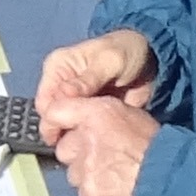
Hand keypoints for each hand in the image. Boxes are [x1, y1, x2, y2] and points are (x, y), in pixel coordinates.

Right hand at [36, 25, 157, 133]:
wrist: (150, 57)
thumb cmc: (125, 51)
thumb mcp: (108, 62)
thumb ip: (87, 80)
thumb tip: (63, 96)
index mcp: (57, 68)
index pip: (45, 102)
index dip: (53, 120)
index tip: (70, 133)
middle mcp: (61, 85)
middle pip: (52, 117)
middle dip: (64, 131)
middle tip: (83, 142)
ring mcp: (75, 101)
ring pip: (66, 125)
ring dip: (76, 136)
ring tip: (92, 144)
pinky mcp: (89, 111)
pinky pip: (83, 129)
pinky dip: (88, 136)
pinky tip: (99, 143)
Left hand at [50, 95, 160, 195]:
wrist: (170, 176)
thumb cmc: (154, 143)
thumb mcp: (127, 113)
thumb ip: (98, 115)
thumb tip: (80, 121)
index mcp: (96, 114)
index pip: (55, 112)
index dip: (52, 123)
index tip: (56, 132)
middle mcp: (85, 139)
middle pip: (63, 149)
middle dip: (77, 154)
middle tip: (101, 157)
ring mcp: (86, 169)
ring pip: (73, 174)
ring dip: (87, 175)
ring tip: (112, 175)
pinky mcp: (90, 192)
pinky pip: (84, 194)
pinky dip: (96, 193)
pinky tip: (115, 189)